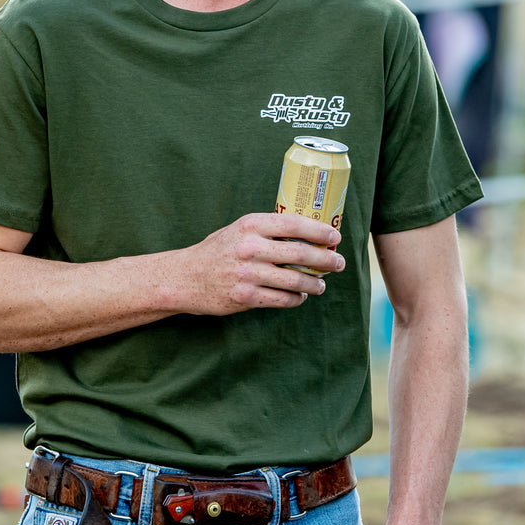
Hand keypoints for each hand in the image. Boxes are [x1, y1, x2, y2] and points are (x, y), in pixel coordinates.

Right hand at [172, 213, 343, 314]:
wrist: (185, 278)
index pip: (294, 224)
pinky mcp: (246, 297)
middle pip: (301, 254)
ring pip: (296, 281)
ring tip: (320, 284)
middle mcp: (250, 247)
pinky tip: (300, 296)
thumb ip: (268, 230)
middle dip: (326, 260)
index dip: (320, 230)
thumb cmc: (217, 251)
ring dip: (315, 283)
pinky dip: (297, 299)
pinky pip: (283, 300)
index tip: (335, 237)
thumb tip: (309, 233)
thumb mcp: (239, 230)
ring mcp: (248, 274)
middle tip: (338, 263)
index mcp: (250, 225)